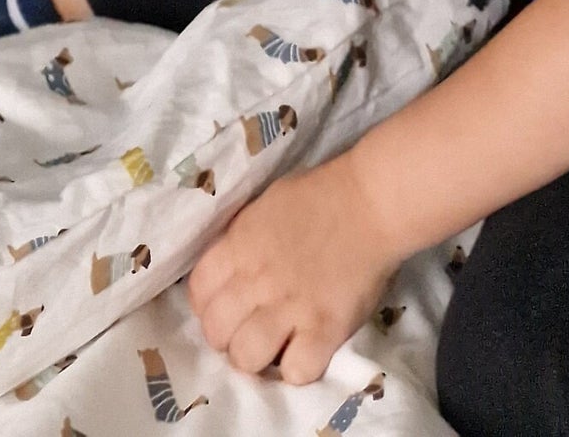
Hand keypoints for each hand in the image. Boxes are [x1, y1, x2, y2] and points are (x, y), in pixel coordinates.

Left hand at [187, 155, 396, 384]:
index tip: (225, 307)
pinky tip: (307, 350)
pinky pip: (296, 371)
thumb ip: (239, 240)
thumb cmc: (318, 197)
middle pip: (216, 332)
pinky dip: (299, 367)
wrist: (370, 203)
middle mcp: (257, 280)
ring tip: (274, 346)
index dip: (208, 306)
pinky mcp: (325, 328)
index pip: (198, 292)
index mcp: (239, 246)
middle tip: (249, 330)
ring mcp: (290, 307)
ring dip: (256, 358)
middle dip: (227, 337)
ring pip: (246, 357)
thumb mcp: (262, 207)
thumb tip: (227, 270)